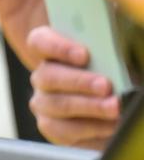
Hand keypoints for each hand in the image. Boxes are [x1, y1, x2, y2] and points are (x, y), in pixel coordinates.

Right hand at [27, 25, 119, 148]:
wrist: (119, 104)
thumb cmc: (115, 72)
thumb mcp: (112, 51)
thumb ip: (107, 40)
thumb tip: (115, 29)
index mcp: (50, 49)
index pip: (40, 42)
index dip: (58, 47)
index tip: (84, 55)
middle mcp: (43, 75)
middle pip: (48, 76)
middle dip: (79, 82)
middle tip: (105, 85)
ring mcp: (45, 102)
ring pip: (56, 104)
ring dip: (87, 106)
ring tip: (114, 108)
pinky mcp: (53, 128)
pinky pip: (62, 130)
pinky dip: (89, 128)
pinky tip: (110, 126)